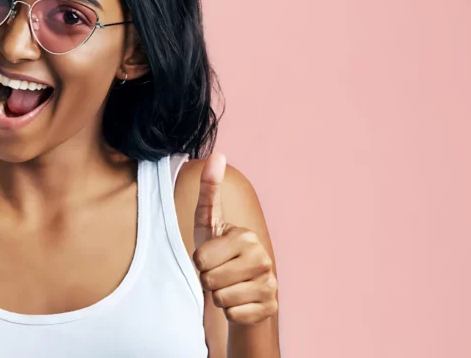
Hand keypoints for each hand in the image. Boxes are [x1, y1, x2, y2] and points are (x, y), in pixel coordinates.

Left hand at [193, 154, 277, 324]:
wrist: (242, 290)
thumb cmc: (219, 254)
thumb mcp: (208, 223)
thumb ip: (209, 191)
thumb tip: (217, 154)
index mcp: (245, 236)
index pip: (201, 259)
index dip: (200, 262)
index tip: (211, 257)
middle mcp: (262, 258)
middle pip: (210, 280)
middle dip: (208, 281)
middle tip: (219, 274)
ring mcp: (269, 283)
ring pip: (221, 300)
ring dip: (219, 297)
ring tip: (229, 287)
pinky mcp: (270, 306)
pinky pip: (233, 315)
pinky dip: (232, 313)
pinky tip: (241, 301)